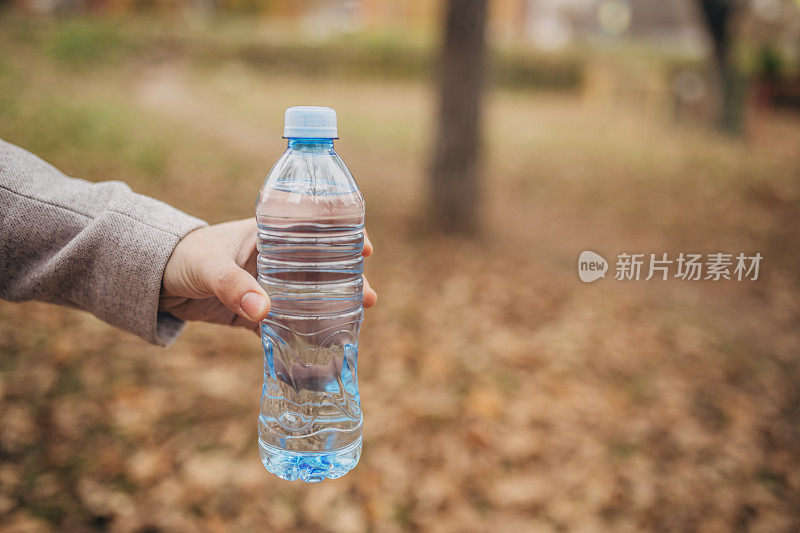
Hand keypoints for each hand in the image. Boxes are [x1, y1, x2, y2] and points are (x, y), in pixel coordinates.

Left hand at [159, 218, 376, 332]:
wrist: (152, 280)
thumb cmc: (182, 257)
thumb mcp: (208, 266)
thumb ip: (233, 286)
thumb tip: (265, 311)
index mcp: (269, 235)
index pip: (315, 229)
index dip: (344, 236)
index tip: (365, 249)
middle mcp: (275, 259)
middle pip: (320, 269)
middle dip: (347, 282)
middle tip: (369, 298)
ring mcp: (267, 287)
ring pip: (307, 298)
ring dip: (330, 311)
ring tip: (354, 325)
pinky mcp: (254, 312)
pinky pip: (283, 325)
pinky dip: (298, 338)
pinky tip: (318, 351)